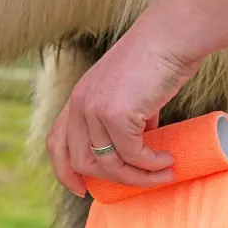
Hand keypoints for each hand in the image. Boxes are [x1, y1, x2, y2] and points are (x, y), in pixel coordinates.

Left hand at [46, 30, 199, 196]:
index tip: (82, 189)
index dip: (65, 172)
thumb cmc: (157, 61)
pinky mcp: (117, 113)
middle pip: (83, 162)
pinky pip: (132, 154)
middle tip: (145, 181)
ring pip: (109, 163)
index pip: (57, 144)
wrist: (171, 38)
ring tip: (164, 173)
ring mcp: (95, 109)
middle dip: (115, 180)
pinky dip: (151, 164)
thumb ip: (128, 118)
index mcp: (78, 99)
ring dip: (139, 176)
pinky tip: (167, 160)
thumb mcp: (130, 93)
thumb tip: (142, 142)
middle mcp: (80, 105)